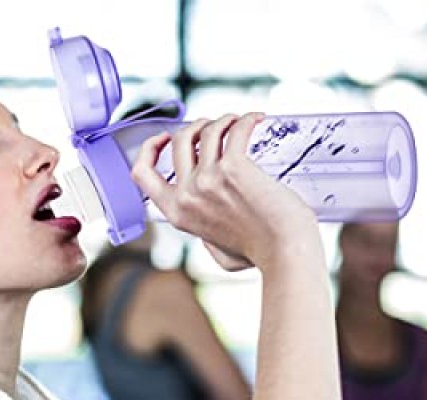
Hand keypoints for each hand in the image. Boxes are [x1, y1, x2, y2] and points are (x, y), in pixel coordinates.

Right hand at [130, 113, 319, 272]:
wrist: (284, 250)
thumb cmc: (259, 253)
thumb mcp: (216, 252)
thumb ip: (206, 238)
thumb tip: (209, 234)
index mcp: (176, 214)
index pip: (142, 173)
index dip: (149, 148)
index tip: (166, 138)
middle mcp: (187, 195)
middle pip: (179, 141)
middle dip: (196, 126)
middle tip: (216, 127)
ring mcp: (208, 180)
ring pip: (208, 130)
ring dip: (225, 120)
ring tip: (240, 123)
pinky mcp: (234, 168)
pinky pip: (236, 129)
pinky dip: (247, 119)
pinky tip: (257, 120)